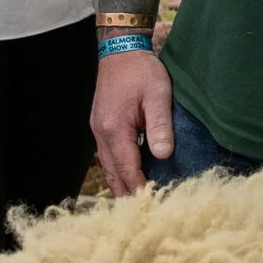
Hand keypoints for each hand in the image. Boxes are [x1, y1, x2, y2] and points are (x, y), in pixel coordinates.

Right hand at [92, 50, 173, 195]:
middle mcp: (101, 133)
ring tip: (137, 202)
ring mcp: (98, 129)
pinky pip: (108, 156)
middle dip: (128, 194)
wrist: (119, 49)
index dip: (140, 189)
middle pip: (114, 174)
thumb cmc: (141, 70)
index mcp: (114, 128)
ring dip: (122, 184)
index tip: (152, 206)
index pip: (128, 168)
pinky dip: (119, 170)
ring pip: (108, 167)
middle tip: (144, 214)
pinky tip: (130, 176)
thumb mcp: (158, 94)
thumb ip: (160, 125)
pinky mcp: (100, 125)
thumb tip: (163, 155)